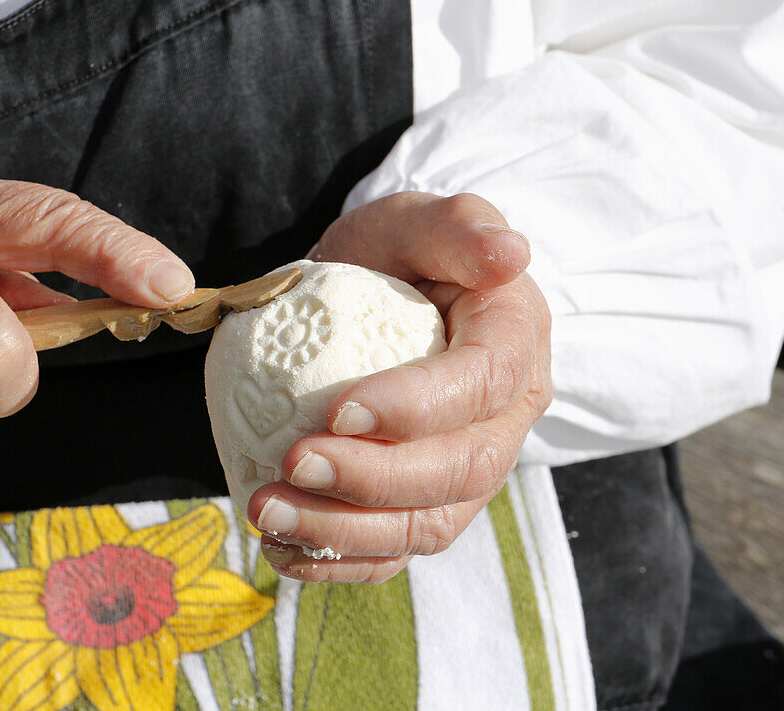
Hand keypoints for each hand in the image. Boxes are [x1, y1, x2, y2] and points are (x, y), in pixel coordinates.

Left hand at [248, 192, 551, 582]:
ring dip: (345, 532)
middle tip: (291, 465)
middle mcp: (505, 418)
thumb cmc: (398, 254)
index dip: (417, 407)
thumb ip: (459, 226)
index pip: (482, 384)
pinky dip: (339, 562)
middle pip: (460, 471)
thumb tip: (511, 254)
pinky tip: (281, 551)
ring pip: (426, 526)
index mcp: (515, 342)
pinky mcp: (425, 505)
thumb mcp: (418, 221)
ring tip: (267, 513)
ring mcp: (467, 470)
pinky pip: (394, 551)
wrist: (375, 296)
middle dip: (374, 481)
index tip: (339, 410)